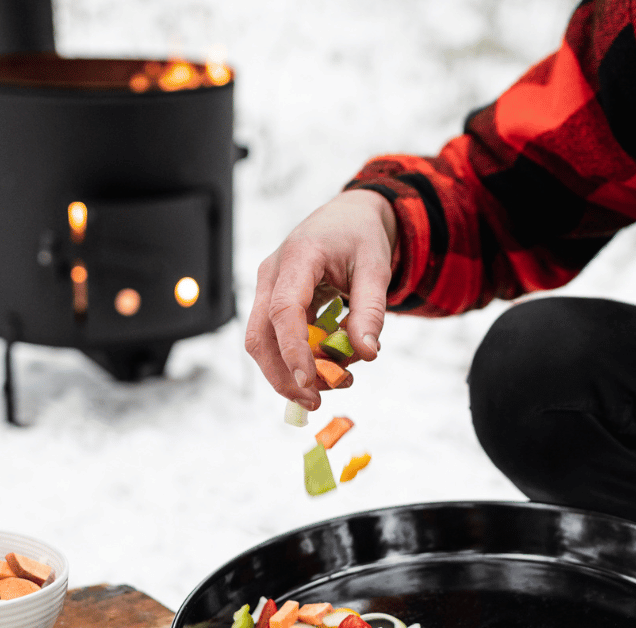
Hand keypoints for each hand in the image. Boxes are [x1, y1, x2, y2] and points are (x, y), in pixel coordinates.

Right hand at [245, 189, 396, 409]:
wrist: (348, 216)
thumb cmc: (361, 237)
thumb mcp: (376, 268)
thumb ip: (370, 311)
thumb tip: (366, 354)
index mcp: (298, 257)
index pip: (284, 309)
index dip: (293, 350)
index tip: (309, 382)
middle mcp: (272, 274)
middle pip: (260, 335)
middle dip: (282, 376)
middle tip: (315, 402)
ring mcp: (268, 289)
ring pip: (262, 343)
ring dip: (290, 372)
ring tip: (331, 384)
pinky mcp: (273, 302)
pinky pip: (276, 339)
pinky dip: (299, 359)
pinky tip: (328, 367)